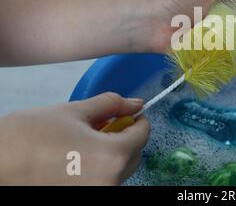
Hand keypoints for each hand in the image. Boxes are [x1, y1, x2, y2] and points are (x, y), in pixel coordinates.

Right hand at [0, 93, 149, 184]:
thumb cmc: (28, 136)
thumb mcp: (73, 112)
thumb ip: (110, 105)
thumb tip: (135, 103)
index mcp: (111, 156)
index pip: (142, 135)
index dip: (139, 121)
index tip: (132, 114)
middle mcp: (109, 182)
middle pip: (134, 155)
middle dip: (126, 137)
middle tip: (107, 125)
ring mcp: (97, 194)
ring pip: (120, 171)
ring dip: (112, 154)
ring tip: (86, 141)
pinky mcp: (86, 200)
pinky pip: (104, 182)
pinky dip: (100, 168)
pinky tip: (79, 157)